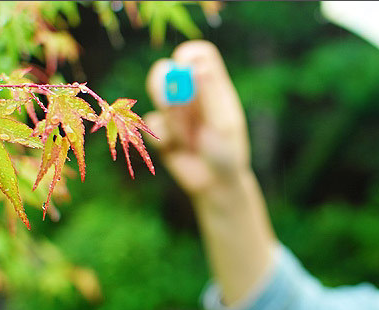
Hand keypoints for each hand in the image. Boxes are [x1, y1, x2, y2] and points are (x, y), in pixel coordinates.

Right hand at [144, 40, 250, 196]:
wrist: (215, 185)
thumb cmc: (227, 153)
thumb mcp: (223, 124)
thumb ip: (209, 95)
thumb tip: (197, 65)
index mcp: (213, 86)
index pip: (198, 54)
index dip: (187, 56)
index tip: (182, 68)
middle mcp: (192, 94)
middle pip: (167, 69)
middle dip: (164, 83)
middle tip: (171, 101)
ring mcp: (175, 111)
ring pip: (158, 98)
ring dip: (172, 120)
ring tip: (188, 140)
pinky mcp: (161, 130)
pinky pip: (151, 124)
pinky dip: (164, 139)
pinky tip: (178, 151)